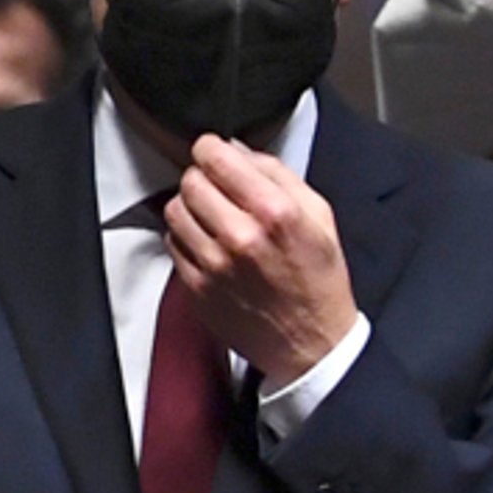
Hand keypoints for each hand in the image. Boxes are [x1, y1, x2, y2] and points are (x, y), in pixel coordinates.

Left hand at [164, 134, 357, 382]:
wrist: (311, 344)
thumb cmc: (319, 281)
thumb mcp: (320, 217)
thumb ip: (279, 176)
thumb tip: (239, 152)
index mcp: (275, 212)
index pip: (215, 157)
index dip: (211, 149)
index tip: (214, 153)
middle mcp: (240, 236)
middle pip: (190, 181)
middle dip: (203, 178)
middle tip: (219, 188)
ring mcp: (214, 264)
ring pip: (175, 210)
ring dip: (191, 207)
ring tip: (213, 216)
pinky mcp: (197, 287)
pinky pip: (173, 243)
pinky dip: (187, 237)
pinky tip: (210, 244)